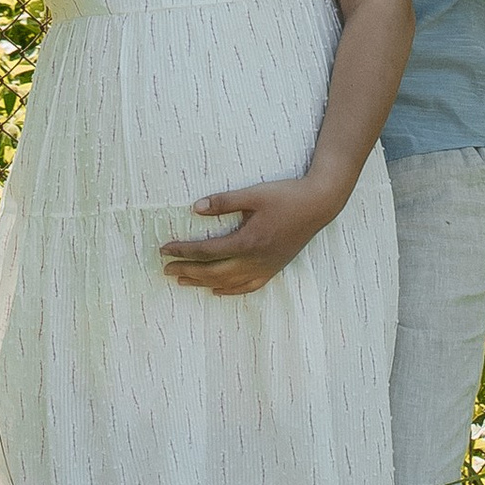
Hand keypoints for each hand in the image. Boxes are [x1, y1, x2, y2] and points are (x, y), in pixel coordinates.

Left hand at [160, 175, 339, 297]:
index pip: (207, 251)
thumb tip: (195, 208)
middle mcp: (255, 260)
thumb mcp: (254, 194)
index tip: (164, 250)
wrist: (319, 205)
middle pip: (213, 272)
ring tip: (183, 281)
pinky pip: (248, 287)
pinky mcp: (274, 268)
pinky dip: (230, 290)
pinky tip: (217, 290)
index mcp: (248, 242)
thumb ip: (224, 202)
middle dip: (188, 271)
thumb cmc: (287, 196)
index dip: (183, 251)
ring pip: (228, 283)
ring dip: (203, 283)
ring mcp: (265, 267)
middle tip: (165, 269)